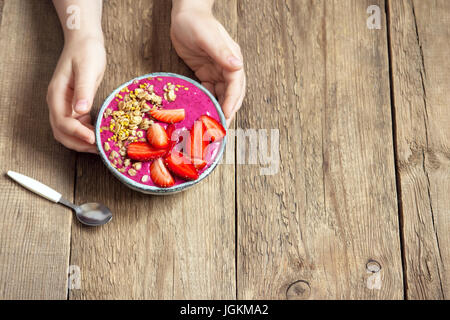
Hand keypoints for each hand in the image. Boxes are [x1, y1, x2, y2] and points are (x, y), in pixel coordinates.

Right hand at [47, 36, 105, 152]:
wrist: (85, 41)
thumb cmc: (86, 52)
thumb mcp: (87, 69)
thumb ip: (84, 89)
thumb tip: (81, 110)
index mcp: (57, 95)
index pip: (62, 122)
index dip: (77, 134)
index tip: (93, 139)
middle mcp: (58, 103)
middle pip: (62, 133)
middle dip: (79, 143)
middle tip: (99, 149)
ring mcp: (65, 105)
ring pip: (68, 132)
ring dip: (82, 142)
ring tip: (101, 145)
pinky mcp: (74, 105)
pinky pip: (77, 125)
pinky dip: (87, 133)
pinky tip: (100, 134)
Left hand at [170, 9, 245, 125]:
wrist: (184, 14)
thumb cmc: (195, 21)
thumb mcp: (207, 36)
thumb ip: (221, 52)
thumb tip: (237, 66)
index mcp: (232, 59)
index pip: (236, 85)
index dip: (232, 101)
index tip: (227, 115)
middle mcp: (227, 67)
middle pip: (232, 94)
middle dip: (228, 111)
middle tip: (221, 128)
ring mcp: (217, 71)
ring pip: (221, 96)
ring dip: (218, 110)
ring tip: (212, 125)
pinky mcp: (206, 74)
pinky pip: (209, 92)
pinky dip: (208, 102)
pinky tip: (203, 112)